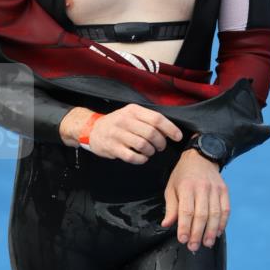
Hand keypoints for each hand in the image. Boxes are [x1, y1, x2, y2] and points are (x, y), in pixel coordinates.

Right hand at [59, 104, 181, 162]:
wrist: (92, 129)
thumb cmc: (117, 123)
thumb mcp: (131, 114)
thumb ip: (148, 120)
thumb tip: (170, 131)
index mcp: (133, 110)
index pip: (156, 119)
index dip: (170, 129)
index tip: (178, 137)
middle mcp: (125, 120)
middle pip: (151, 133)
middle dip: (161, 143)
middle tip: (161, 147)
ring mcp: (117, 134)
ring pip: (143, 145)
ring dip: (151, 151)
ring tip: (150, 152)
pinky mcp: (112, 148)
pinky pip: (133, 156)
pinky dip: (142, 159)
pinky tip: (142, 158)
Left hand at [162, 149, 229, 251]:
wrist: (201, 157)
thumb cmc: (183, 175)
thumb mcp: (171, 188)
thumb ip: (171, 207)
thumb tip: (167, 224)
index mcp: (186, 187)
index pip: (186, 211)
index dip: (184, 227)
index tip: (182, 239)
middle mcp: (202, 188)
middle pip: (201, 215)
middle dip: (197, 233)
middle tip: (194, 246)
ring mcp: (215, 189)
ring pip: (215, 214)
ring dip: (211, 231)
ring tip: (207, 243)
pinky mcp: (224, 191)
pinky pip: (225, 209)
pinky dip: (222, 223)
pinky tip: (217, 233)